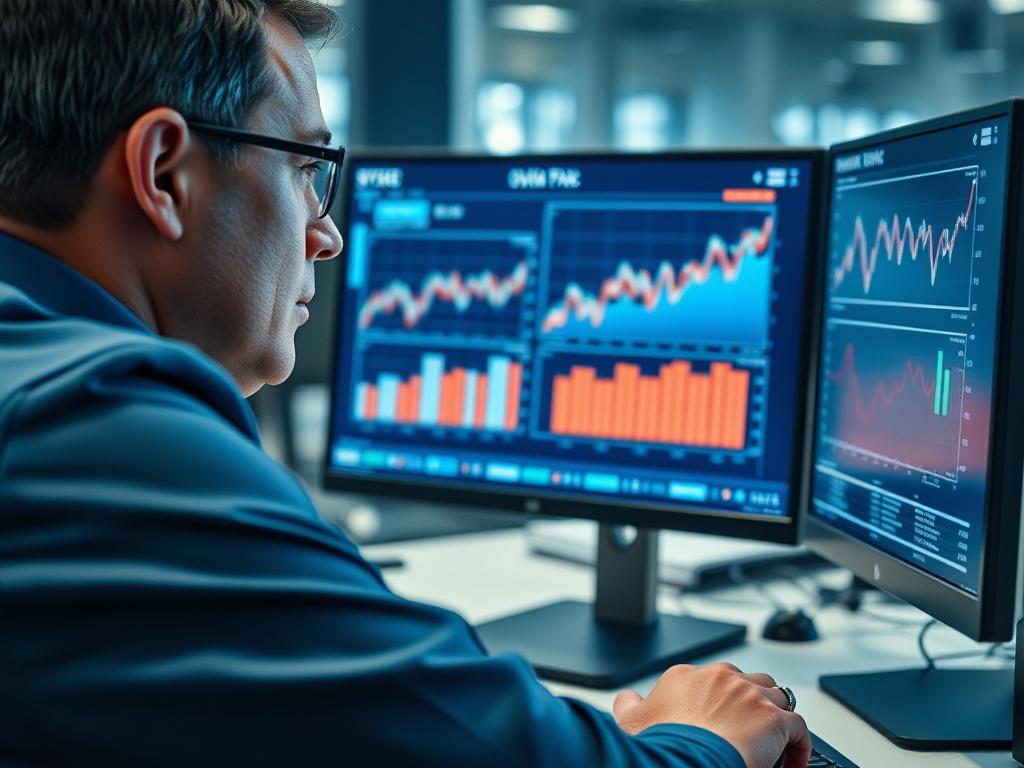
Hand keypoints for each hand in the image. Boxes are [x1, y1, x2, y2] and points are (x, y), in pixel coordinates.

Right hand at [612, 663, 809, 767]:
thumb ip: (629, 704)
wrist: (684, 760)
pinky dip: (799, 745)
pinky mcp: (774, 720)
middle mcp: (720, 678)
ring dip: (777, 717)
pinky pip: (798, 727)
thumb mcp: (631, 721)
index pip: (711, 680)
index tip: (721, 722)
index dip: (720, 702)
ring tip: (775, 744)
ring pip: (776, 697)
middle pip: (747, 681)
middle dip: (752, 702)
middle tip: (749, 730)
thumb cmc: (661, 744)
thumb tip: (627, 698)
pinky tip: (794, 762)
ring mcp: (750, 696)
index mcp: (686, 677)